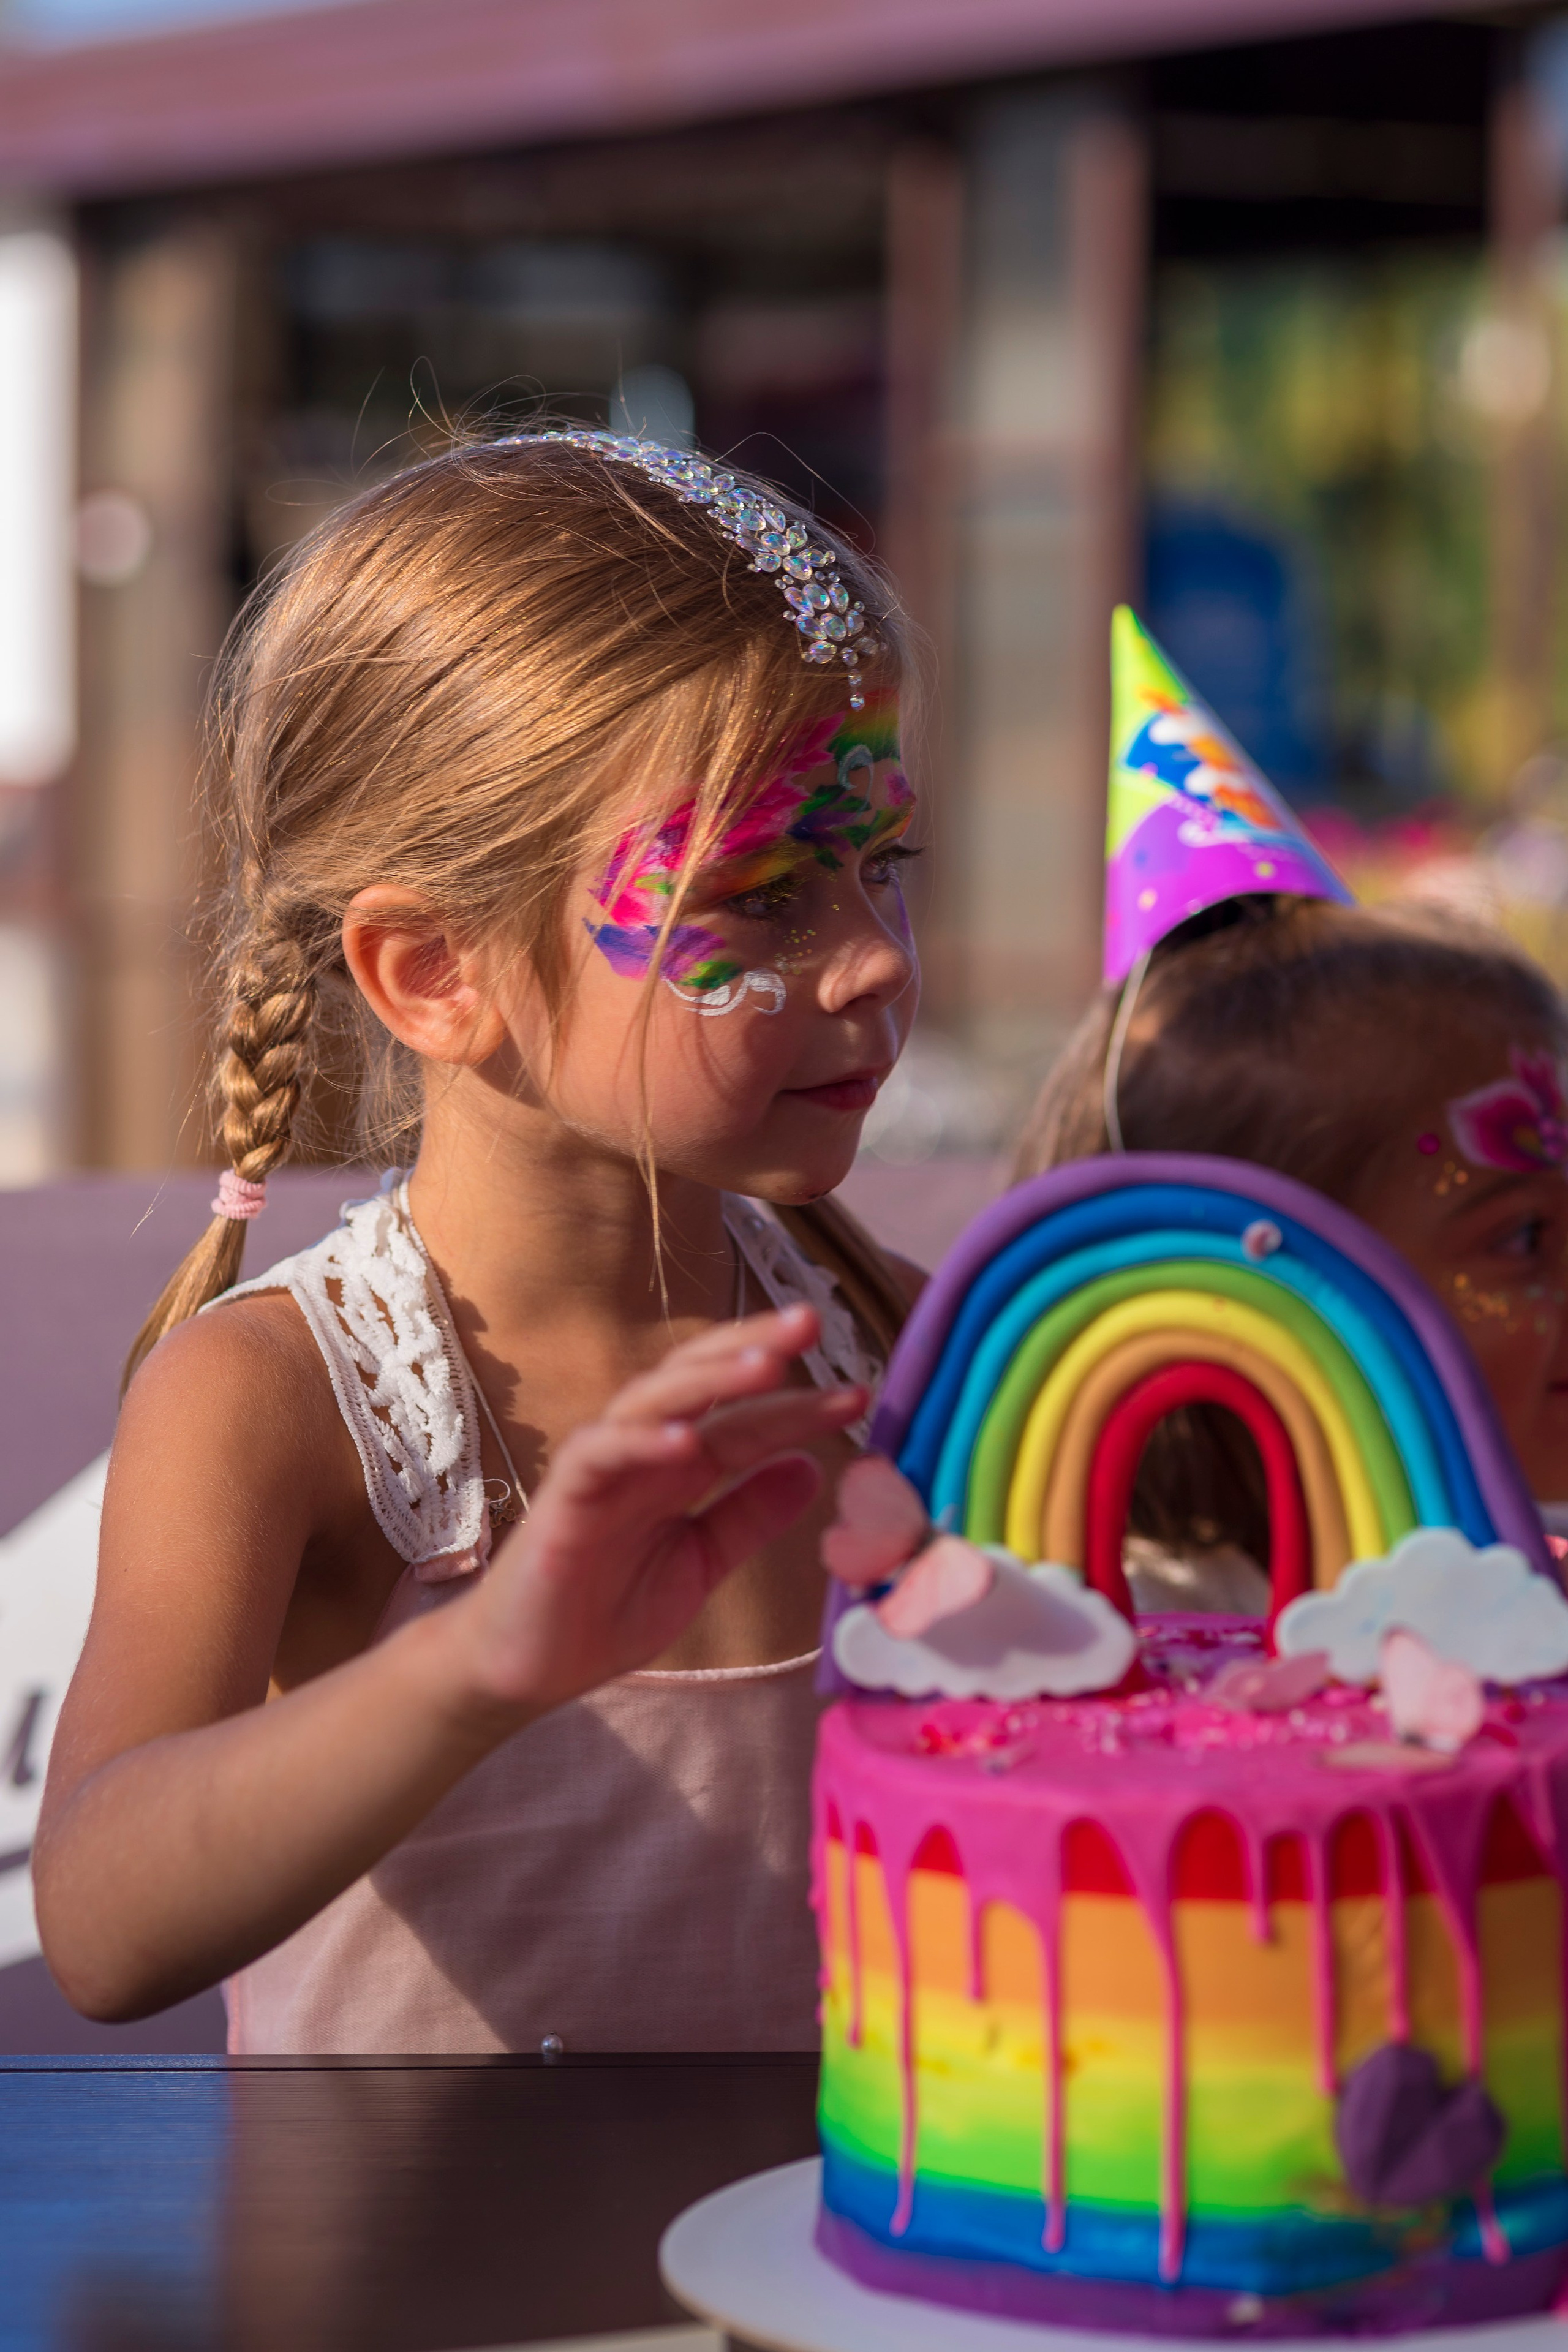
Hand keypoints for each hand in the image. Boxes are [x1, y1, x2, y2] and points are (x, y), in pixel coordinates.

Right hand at [452, 1304, 863, 1720]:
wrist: (526, 1671)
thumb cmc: (604, 1611)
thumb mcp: (700, 1563)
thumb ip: (749, 1517)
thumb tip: (814, 1469)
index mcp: (679, 1465)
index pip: (747, 1419)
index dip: (801, 1405)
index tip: (859, 1394)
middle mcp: (642, 1452)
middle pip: (700, 1379)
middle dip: (754, 1346)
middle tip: (812, 1321)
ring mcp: (600, 1468)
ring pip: (653, 1399)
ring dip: (708, 1378)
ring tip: (765, 1363)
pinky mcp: (562, 1499)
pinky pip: (600, 1456)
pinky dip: (640, 1442)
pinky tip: (683, 1440)